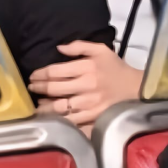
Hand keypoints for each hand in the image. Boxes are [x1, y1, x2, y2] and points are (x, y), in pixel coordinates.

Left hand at [28, 41, 142, 126]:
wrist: (135, 89)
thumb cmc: (115, 68)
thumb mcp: (100, 50)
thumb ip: (79, 46)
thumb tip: (58, 47)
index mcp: (86, 67)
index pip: (55, 71)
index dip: (40, 74)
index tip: (33, 76)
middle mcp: (86, 85)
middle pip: (54, 89)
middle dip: (38, 88)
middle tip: (32, 87)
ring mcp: (89, 103)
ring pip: (59, 107)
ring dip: (44, 106)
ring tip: (37, 103)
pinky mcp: (92, 117)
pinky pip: (70, 120)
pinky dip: (57, 119)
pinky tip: (51, 117)